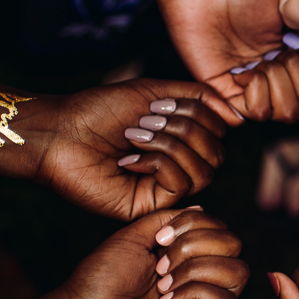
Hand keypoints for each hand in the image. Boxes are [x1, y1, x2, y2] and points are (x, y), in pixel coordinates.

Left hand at [33, 81, 232, 219]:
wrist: (60, 132)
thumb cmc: (99, 111)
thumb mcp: (155, 92)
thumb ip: (200, 97)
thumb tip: (239, 116)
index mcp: (181, 142)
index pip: (220, 132)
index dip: (198, 113)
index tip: (159, 105)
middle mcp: (177, 167)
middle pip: (218, 153)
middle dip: (184, 129)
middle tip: (145, 122)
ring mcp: (164, 189)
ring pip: (204, 170)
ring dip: (169, 144)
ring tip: (134, 137)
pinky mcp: (150, 207)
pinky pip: (181, 185)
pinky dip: (158, 163)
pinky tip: (127, 161)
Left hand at [56, 207, 244, 298]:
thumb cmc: (101, 280)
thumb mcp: (136, 235)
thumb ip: (170, 219)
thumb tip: (202, 210)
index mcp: (184, 260)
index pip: (220, 230)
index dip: (196, 224)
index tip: (159, 239)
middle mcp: (198, 282)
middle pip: (234, 246)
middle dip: (197, 245)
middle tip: (161, 262)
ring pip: (237, 272)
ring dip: (196, 269)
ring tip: (162, 283)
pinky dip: (193, 292)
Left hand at [156, 0, 298, 121]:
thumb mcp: (297, 13)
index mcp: (298, 58)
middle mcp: (279, 76)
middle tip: (283, 55)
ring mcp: (254, 86)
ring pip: (286, 114)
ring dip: (280, 87)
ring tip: (262, 63)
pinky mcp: (225, 92)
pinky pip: (254, 113)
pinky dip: (256, 93)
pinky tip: (243, 71)